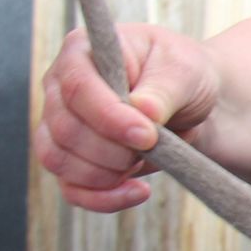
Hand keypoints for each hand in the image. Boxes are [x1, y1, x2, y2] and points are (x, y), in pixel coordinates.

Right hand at [34, 23, 220, 212]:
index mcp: (82, 52)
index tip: (148, 136)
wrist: (191, 104)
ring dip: (107, 173)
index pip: (76, 88)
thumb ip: (163, 88)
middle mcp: (60, 88)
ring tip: (145, 160)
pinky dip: (103, 198)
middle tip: (153, 145)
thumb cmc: (182, 76)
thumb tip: (143, 111)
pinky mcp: (72, 160)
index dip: (109, 117)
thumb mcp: (184, 69)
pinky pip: (71, 189)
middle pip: (65, 130)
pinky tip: (136, 192)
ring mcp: (60, 125)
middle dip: (114, 149)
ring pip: (60, 161)